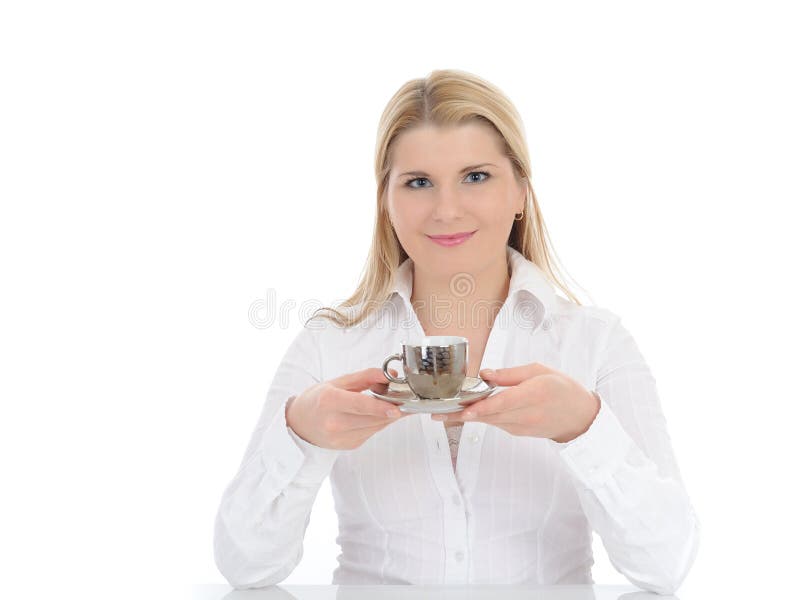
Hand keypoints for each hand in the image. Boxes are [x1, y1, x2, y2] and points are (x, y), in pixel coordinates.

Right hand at [286, 367, 412, 449]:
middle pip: (371, 418)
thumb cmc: (318, 400)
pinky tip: (377, 414)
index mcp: (329, 401)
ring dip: (387, 416)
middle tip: (406, 399)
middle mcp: (334, 423)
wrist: (300, 424)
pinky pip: (372, 432)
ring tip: (394, 404)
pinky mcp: (350, 446)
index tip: (397, 408)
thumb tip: (390, 376)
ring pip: (375, 427)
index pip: (358, 405)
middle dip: (391, 409)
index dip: (379, 407)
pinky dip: (378, 422)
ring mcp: (342, 438)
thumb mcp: (338, 382)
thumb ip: (365, 377)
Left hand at [431, 363, 599, 442]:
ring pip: (489, 421)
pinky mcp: (517, 432)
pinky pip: (496, 423)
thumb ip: (510, 374)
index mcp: (534, 395)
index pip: (503, 404)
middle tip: (437, 412)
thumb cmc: (562, 389)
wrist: (580, 417)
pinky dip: (480, 417)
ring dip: (466, 417)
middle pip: (489, 415)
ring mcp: (521, 427)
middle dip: (462, 414)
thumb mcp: (540, 371)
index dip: (482, 408)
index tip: (464, 410)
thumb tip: (484, 374)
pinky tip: (463, 412)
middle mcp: (526, 415)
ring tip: (442, 413)